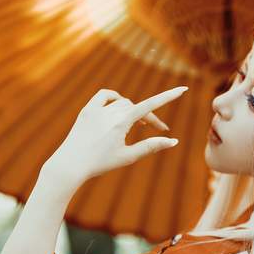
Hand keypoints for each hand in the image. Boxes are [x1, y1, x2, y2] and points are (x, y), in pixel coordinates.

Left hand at [43, 86, 185, 187]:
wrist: (70, 165)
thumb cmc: (99, 164)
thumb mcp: (128, 156)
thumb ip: (151, 146)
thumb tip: (173, 141)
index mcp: (121, 122)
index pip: (150, 105)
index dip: (168, 96)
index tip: (183, 89)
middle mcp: (109, 112)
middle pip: (137, 108)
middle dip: (149, 118)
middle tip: (158, 130)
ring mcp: (96, 109)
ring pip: (122, 103)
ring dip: (133, 110)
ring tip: (137, 123)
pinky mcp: (86, 110)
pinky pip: (104, 96)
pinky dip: (114, 98)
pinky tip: (118, 105)